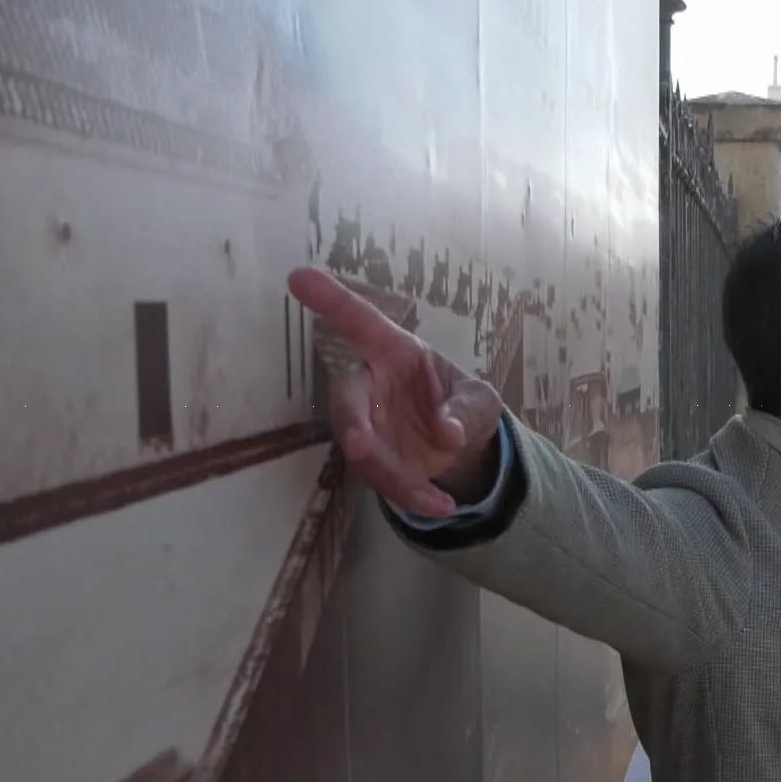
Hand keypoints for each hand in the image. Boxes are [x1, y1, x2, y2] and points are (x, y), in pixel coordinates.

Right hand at [287, 268, 502, 516]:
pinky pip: (380, 479)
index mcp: (399, 353)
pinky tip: (440, 506)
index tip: (299, 276)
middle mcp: (374, 386)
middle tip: (359, 446)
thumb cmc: (465, 406)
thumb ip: (468, 410)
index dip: (332, 301)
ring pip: (361, 448)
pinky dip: (409, 496)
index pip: (361, 322)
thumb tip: (448, 432)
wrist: (464, 449)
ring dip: (389, 474)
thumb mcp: (481, 402)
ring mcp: (369, 425)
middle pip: (347, 397)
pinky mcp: (372, 460)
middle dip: (351, 421)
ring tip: (431, 499)